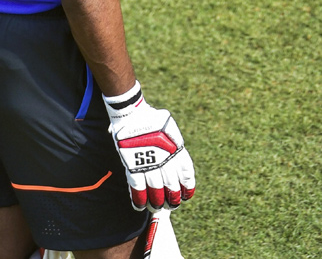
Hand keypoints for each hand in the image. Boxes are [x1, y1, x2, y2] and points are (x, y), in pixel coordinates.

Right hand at [104, 84, 195, 210]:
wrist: (133, 113)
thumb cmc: (153, 120)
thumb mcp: (170, 130)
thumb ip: (174, 145)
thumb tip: (178, 158)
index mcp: (177, 149)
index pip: (186, 173)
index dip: (188, 187)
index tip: (187, 195)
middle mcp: (165, 159)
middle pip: (172, 185)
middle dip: (172, 198)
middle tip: (172, 205)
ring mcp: (149, 163)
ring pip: (155, 190)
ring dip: (156, 202)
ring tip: (157, 209)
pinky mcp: (133, 165)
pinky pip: (137, 187)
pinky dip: (138, 199)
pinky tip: (140, 207)